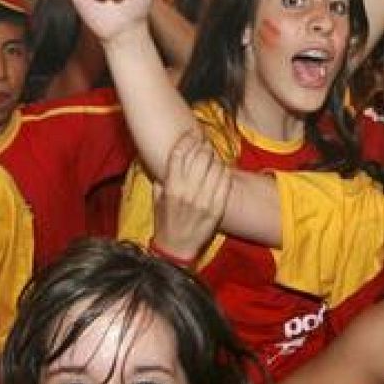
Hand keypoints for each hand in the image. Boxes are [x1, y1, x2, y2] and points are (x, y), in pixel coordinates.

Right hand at [151, 131, 230, 261]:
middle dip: (203, 146)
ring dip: (215, 157)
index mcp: (170, 187)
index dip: (187, 140)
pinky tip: (221, 169)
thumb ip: (162, 176)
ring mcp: (204, 200)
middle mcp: (187, 192)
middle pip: (199, 156)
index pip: (179, 154)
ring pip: (215, 166)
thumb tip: (170, 156)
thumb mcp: (157, 197)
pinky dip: (225, 171)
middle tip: (205, 144)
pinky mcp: (217, 208)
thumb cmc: (165, 221)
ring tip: (213, 156)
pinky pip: (225, 181)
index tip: (191, 135)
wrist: (176, 248)